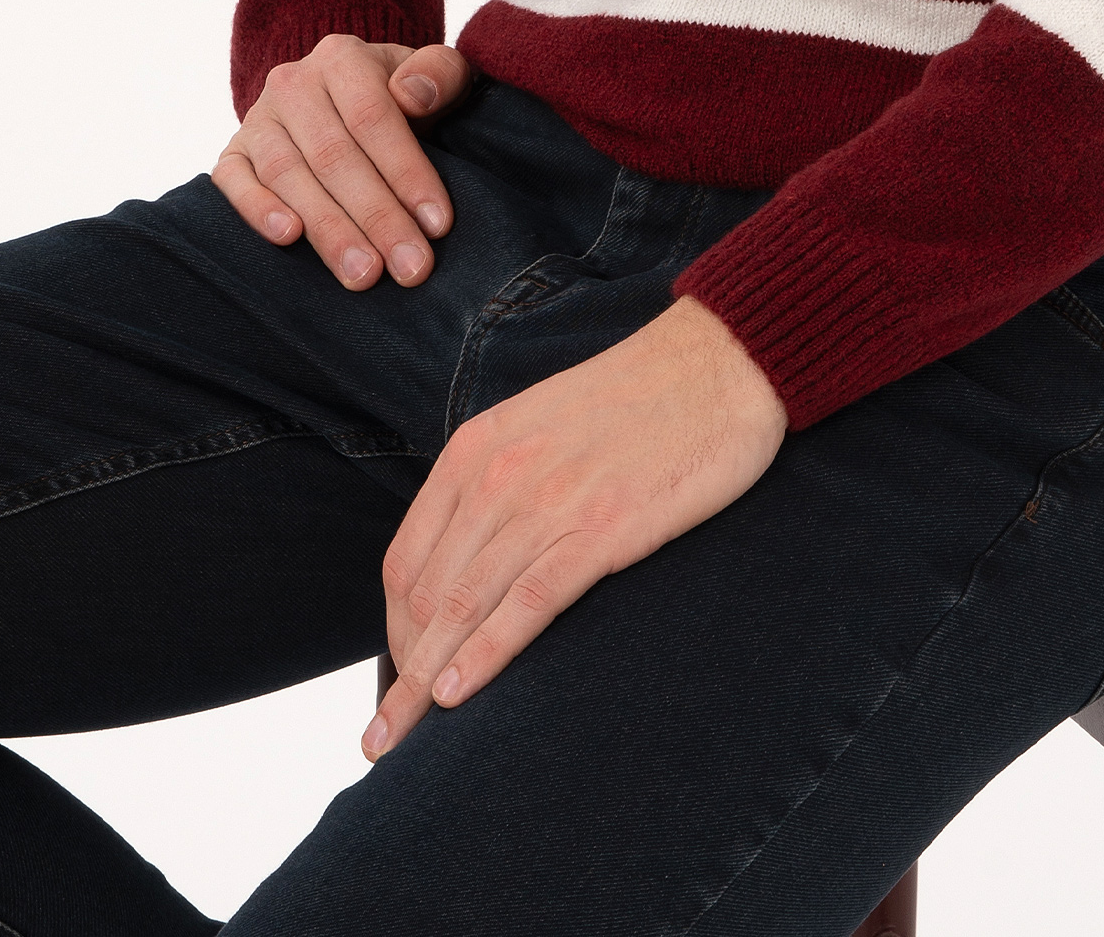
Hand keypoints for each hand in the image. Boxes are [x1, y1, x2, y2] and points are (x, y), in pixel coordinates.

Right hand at [212, 35, 471, 290]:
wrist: (349, 99)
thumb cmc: (406, 99)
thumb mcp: (438, 77)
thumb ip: (439, 75)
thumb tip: (412, 94)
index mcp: (343, 57)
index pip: (373, 117)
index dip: (406, 172)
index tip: (437, 224)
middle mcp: (293, 83)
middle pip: (333, 154)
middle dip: (376, 217)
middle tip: (410, 269)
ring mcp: (258, 118)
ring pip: (288, 174)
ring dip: (327, 229)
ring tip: (363, 273)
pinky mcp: (233, 154)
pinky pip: (233, 182)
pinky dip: (257, 209)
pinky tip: (288, 238)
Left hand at [365, 294, 788, 754]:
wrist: (719, 361)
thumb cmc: (637, 400)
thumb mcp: (541, 426)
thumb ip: (498, 484)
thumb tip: (469, 562)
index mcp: (477, 448)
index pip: (406, 560)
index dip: (393, 630)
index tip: (399, 676)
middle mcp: (498, 475)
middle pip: (425, 595)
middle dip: (400, 673)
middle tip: (385, 736)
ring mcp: (549, 502)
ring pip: (464, 607)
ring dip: (424, 682)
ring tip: (399, 742)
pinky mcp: (602, 529)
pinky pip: (527, 603)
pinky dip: (487, 655)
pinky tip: (459, 695)